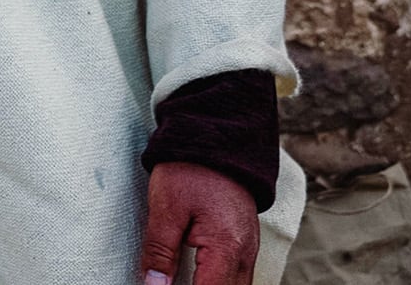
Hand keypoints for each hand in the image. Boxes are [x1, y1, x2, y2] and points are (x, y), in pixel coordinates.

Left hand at [141, 161, 256, 284]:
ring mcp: (250, 249)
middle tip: (165, 283)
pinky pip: (238, 276)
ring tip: (181, 280)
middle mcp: (246, 254)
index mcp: (226, 248)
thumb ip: (160, 252)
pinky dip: (219, 282)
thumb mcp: (165, 209)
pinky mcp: (246, 243)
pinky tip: (199, 279)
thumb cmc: (189, 170)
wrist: (216, 140)